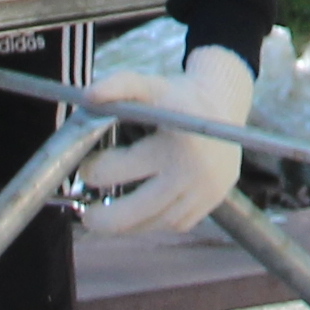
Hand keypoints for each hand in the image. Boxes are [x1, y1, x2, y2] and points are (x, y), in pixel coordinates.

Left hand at [80, 44, 257, 238]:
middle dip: (100, 218)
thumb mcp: (148, 84)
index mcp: (172, 144)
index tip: (87, 168)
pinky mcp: (212, 202)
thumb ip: (117, 85)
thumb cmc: (176, 97)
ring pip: (153, 223)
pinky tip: (139, 211)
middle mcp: (191, 173)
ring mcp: (205, 192)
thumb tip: (87, 97)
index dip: (91, 171)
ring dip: (126, 224)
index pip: (115, 172)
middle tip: (86, 214)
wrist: (223, 105)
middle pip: (132, 213)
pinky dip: (152, 222)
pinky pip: (175, 224)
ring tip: (107, 214)